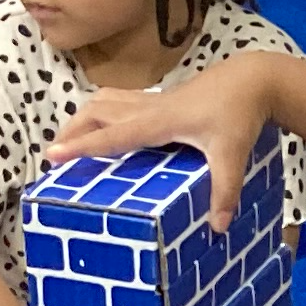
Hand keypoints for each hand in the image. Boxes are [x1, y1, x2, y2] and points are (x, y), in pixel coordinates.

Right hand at [48, 51, 284, 226]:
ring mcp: (153, 100)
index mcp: (160, 121)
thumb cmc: (241, 114)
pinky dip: (102, 112)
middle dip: (71, 130)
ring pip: (105, 101)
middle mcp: (150, 107)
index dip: (82, 146)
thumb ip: (224, 190)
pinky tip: (104, 127)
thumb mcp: (234, 155)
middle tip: (53, 155)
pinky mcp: (160, 99)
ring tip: (69, 139)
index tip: (52, 156)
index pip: (112, 136)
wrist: (253, 79)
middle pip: (96, 112)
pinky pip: (119, 102)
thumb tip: (217, 227)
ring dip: (83, 117)